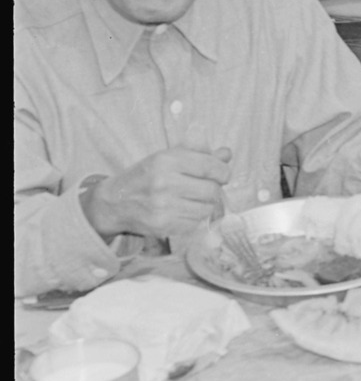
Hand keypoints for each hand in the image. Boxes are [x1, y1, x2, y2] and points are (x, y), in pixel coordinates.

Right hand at [83, 147, 233, 241]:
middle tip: (207, 188)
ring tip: (194, 199)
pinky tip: (183, 210)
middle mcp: (164, 183)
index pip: (210, 166)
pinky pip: (195, 223)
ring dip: (206, 204)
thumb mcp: (167, 157)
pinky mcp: (163, 226)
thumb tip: (226, 153)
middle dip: (214, 189)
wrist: (114, 203)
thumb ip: (199, 154)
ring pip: (206, 208)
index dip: (223, 171)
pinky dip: (195, 217)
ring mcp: (163, 207)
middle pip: (211, 190)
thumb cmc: (145, 176)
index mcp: (166, 161)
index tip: (222, 174)